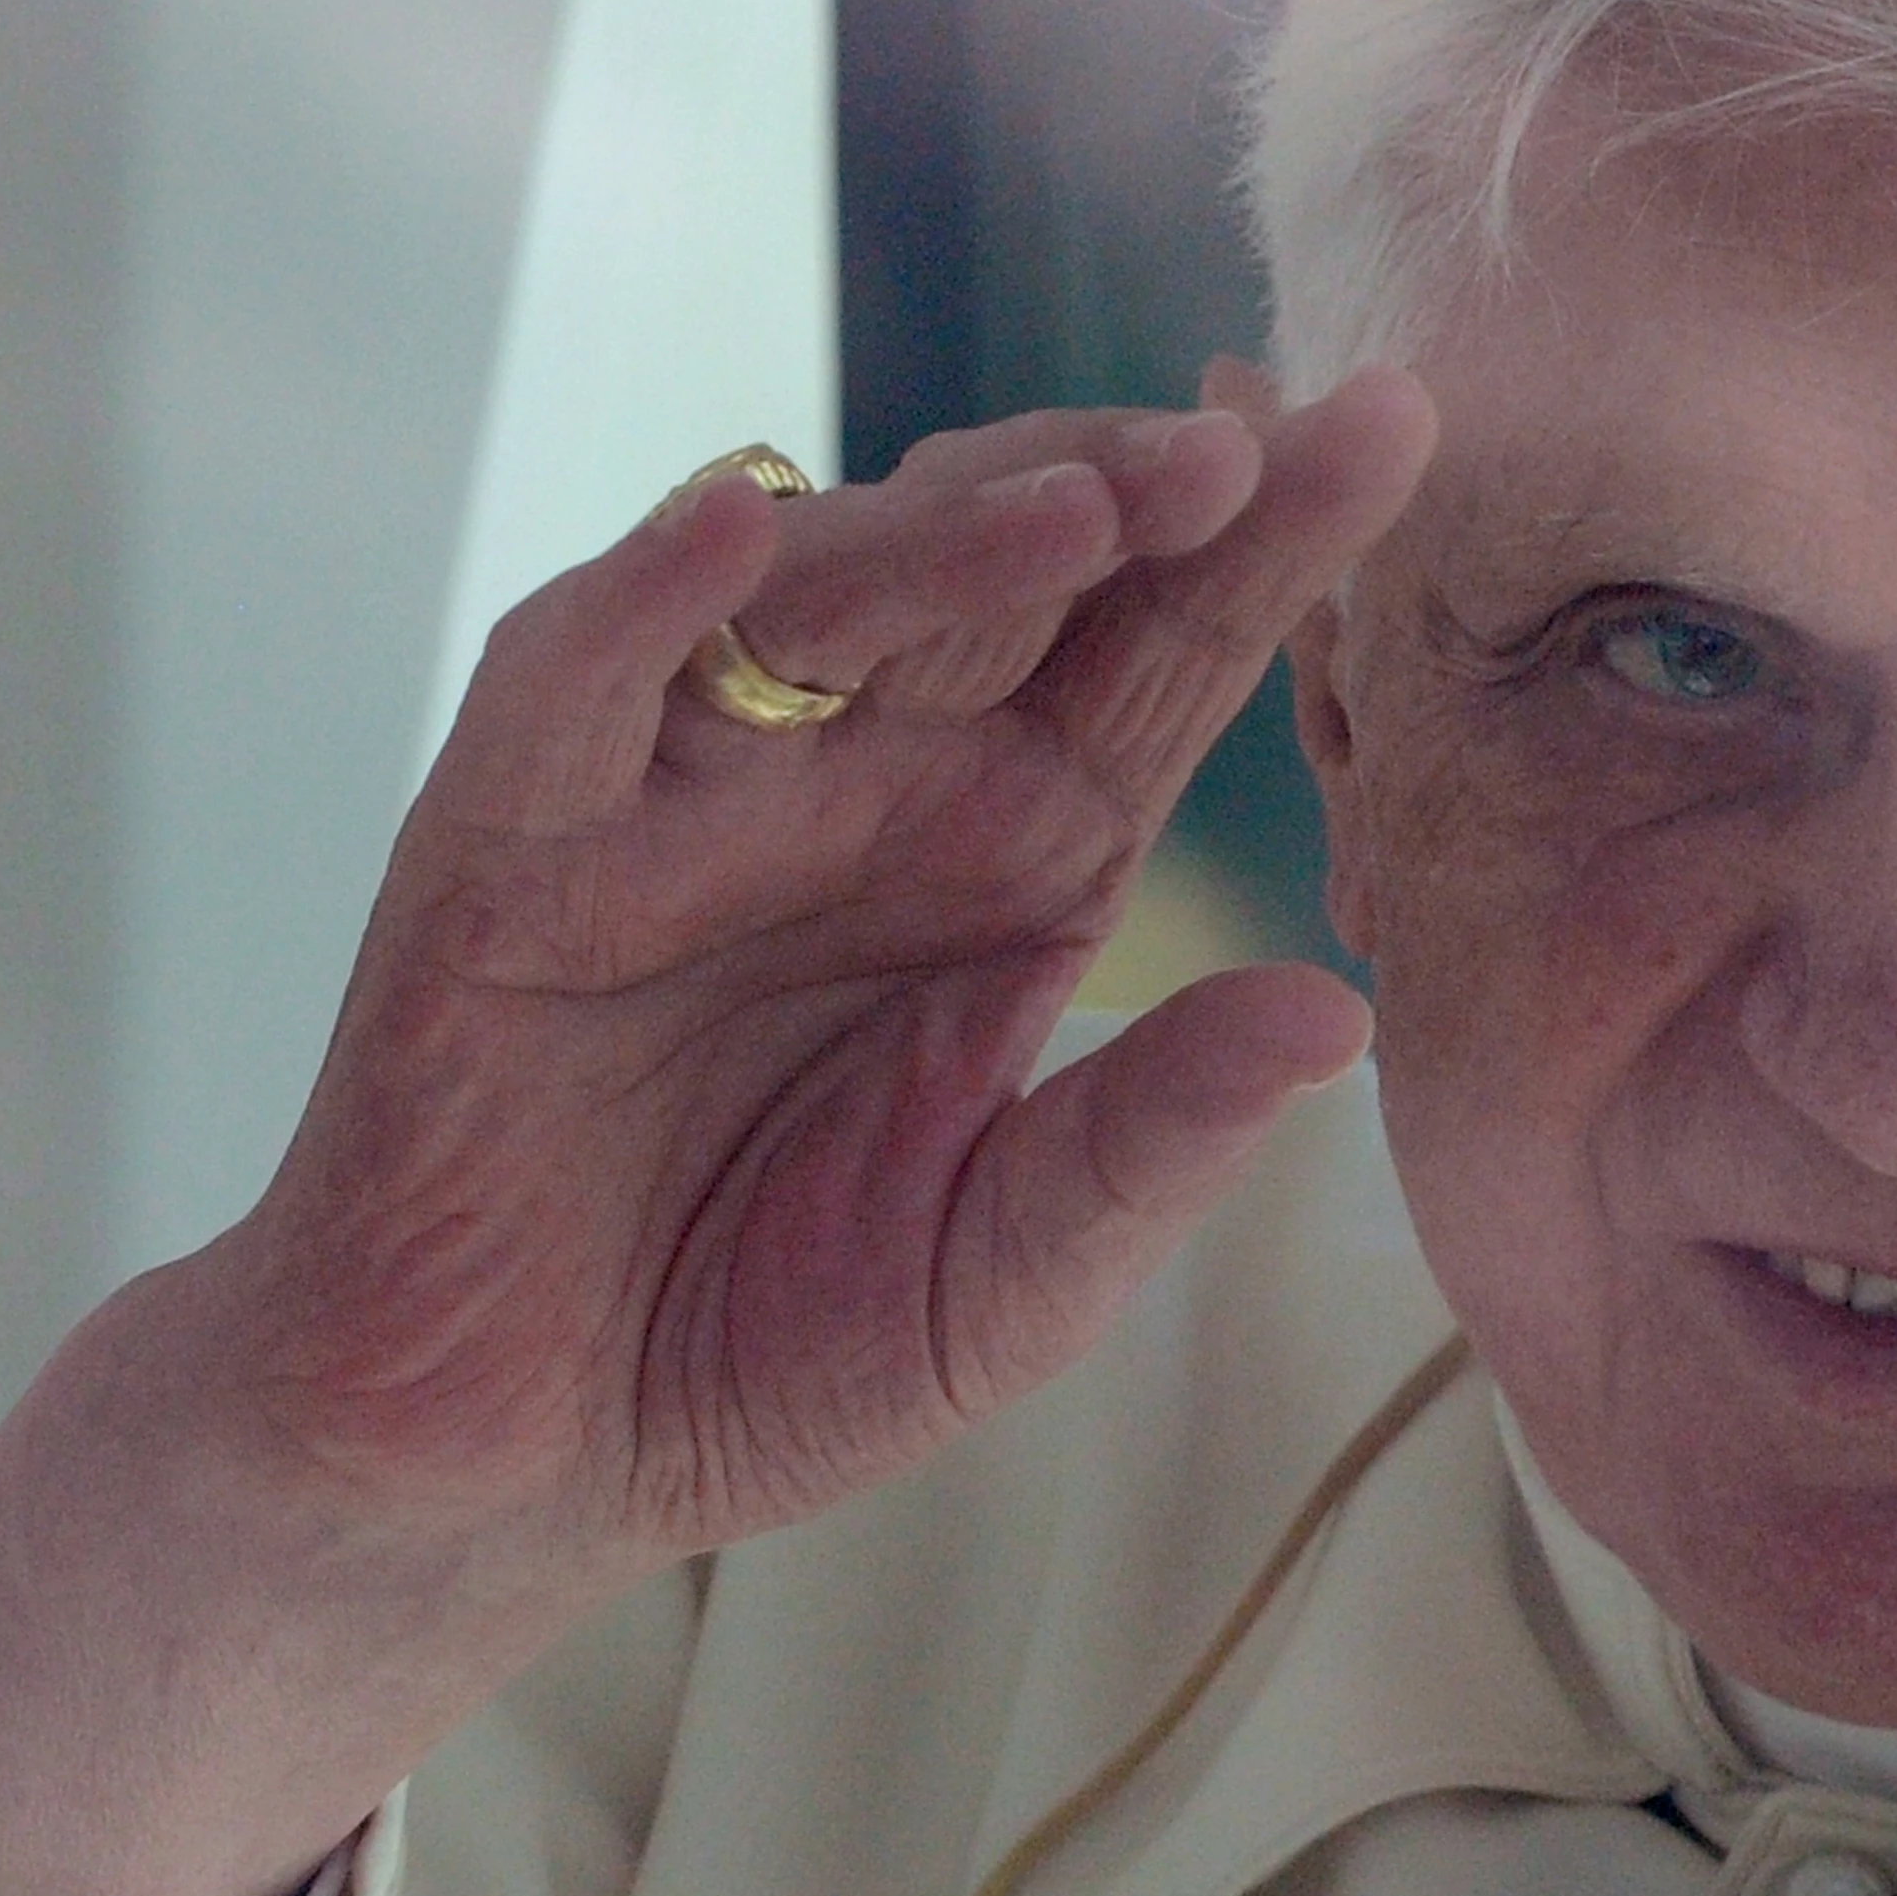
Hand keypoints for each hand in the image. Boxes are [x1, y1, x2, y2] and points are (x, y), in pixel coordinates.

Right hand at [236, 375, 1427, 1553]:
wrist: (507, 1466)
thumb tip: (1336, 1014)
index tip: (1392, 429)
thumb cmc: (756, 1353)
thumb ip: (1152, 1142)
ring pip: (816, 588)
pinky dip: (645, 593)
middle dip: (1126, 489)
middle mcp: (861, 787)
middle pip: (1010, 576)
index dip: (1269, 547)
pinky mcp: (504, 843)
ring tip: (1084, 503)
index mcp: (1012, 857)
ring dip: (942, 529)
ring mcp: (680, 794)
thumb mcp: (1009, 1277)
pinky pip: (571, 675)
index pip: (1160, 657)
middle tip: (1242, 444)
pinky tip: (736, 528)